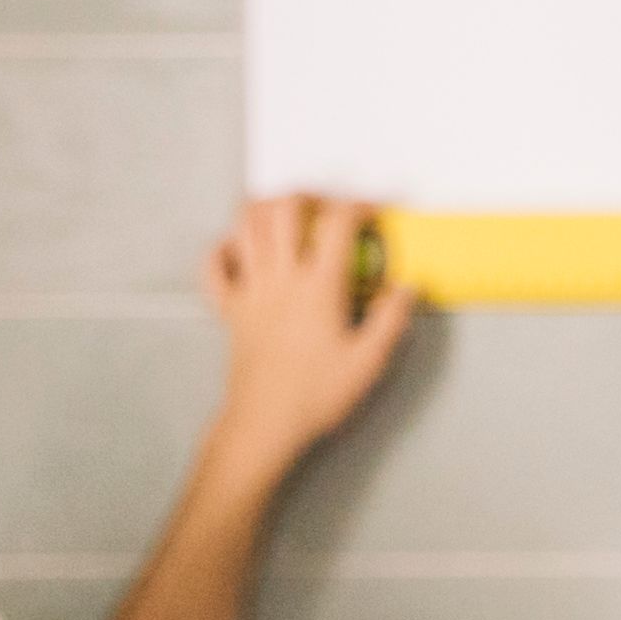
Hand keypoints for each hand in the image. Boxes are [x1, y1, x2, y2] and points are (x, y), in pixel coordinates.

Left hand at [206, 192, 415, 463]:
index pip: (338, 222)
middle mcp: (281, 278)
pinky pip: (213, 265)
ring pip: (246, 224)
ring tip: (287, 218)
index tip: (374, 212)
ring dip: (266, 209)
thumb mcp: (369, 363)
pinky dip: (223, 248)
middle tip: (326, 208)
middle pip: (284, 207)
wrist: (265, 424)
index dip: (360, 205)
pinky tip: (241, 250)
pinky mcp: (229, 309)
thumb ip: (392, 319)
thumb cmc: (316, 396)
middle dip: (308, 195)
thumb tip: (407, 287)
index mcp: (319, 287)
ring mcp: (250, 290)